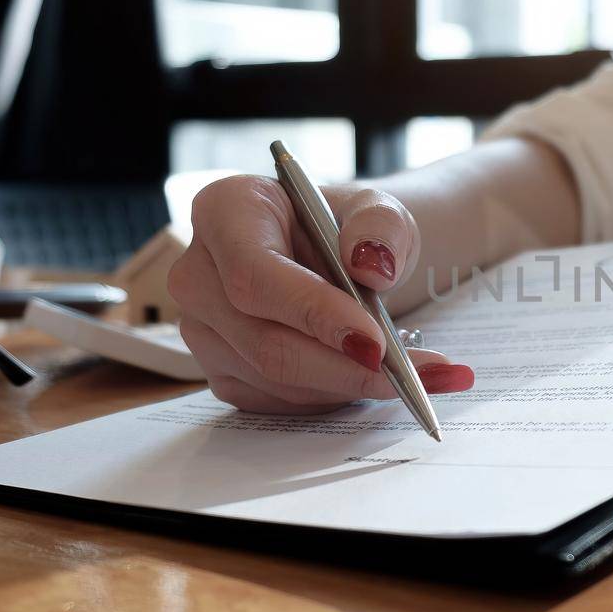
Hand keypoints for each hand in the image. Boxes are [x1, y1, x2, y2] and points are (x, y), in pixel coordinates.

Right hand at [167, 175, 473, 413]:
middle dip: (346, 367)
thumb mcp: (378, 210)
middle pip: (265, 341)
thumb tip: (372, 265)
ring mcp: (202, 328)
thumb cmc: (348, 227)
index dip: (313, 313)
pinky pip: (276, 401)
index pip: (255, 274)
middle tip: (414, 376)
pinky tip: (368, 376)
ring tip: (411, 374)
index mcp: (225, 211)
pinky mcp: (219, 370)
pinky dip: (332, 396)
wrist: (337, 256)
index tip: (374, 342)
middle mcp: (198, 273)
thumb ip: (381, 226)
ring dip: (348, 385)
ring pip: (275, 379)